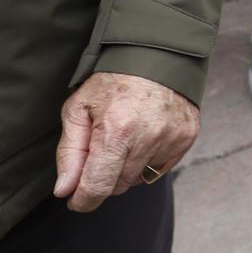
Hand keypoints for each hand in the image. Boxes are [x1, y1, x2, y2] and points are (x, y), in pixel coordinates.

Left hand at [52, 73, 198, 212]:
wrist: (156, 53)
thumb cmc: (112, 80)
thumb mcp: (79, 108)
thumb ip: (69, 152)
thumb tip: (65, 190)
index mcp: (116, 131)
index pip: (97, 187)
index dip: (82, 200)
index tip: (75, 200)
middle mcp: (148, 138)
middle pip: (118, 185)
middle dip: (103, 176)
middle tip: (101, 149)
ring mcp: (171, 139)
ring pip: (138, 179)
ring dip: (125, 168)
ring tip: (124, 137)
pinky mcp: (186, 138)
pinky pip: (159, 168)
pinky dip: (147, 159)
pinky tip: (143, 136)